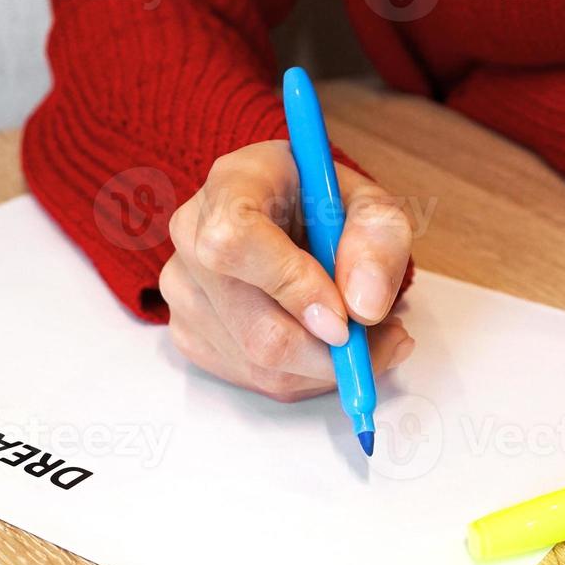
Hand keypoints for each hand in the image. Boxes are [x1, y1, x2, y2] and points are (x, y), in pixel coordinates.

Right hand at [161, 140, 413, 402]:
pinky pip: (255, 380)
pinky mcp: (189, 334)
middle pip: (256, 329)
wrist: (283, 210)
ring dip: (326, 366)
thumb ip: (377, 241)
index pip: (236, 242)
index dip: (292, 288)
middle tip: (383, 339)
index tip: (345, 319)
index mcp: (232, 184)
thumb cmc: (322, 203)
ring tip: (359, 334)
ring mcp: (181, 291)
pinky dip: (304, 375)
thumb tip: (364, 308)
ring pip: (261, 365)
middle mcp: (191, 237)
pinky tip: (320, 342)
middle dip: (332, 352)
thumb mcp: (369, 203)